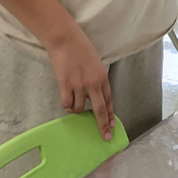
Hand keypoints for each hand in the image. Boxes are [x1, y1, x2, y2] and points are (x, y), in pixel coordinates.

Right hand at [44, 23, 114, 140]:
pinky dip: (66, 106)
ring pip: (79, 109)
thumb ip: (96, 79)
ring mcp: (79, 86)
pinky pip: (66, 105)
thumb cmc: (81, 48)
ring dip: (76, 110)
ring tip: (73, 102)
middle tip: (105, 137)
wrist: (66, 40)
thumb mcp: (95, 64)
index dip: (110, 114)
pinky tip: (66, 101)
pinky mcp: (66, 86)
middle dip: (103, 126)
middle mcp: (94, 84)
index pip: (109, 100)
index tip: (112, 125)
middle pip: (100, 110)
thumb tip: (94, 94)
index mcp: (103, 78)